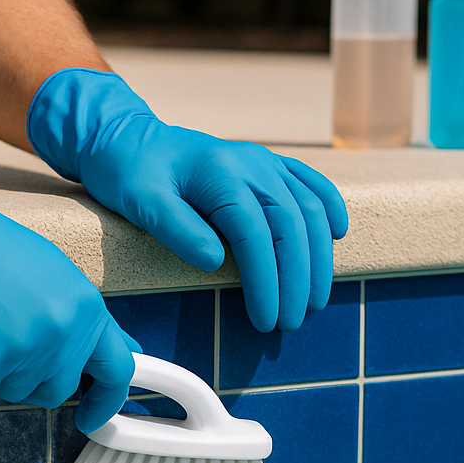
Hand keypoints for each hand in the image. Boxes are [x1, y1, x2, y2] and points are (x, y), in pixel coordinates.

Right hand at [0, 156, 135, 432]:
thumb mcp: (57, 275)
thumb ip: (86, 318)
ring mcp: (27, 351)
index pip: (117, 370)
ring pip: (18, 391)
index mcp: (87, 308)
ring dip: (1, 372)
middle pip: (59, 389)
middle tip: (11, 349)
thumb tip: (122, 346)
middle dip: (36, 380)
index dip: (106, 400)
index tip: (93, 416)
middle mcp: (64, 334)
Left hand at [27, 69, 349, 332]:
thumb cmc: (128, 173)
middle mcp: (251, 163)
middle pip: (291, 224)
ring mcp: (263, 162)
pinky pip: (311, 183)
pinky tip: (337, 236)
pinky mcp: (268, 165)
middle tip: (291, 322)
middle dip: (297, 279)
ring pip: (309, 209)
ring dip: (318, 258)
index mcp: (220, 173)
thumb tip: (214, 261)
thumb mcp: (139, 201)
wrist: (126, 139)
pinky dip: (330, 208)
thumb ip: (177, 229)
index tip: (265, 320)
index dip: (267, 282)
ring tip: (313, 301)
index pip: (256, 235)